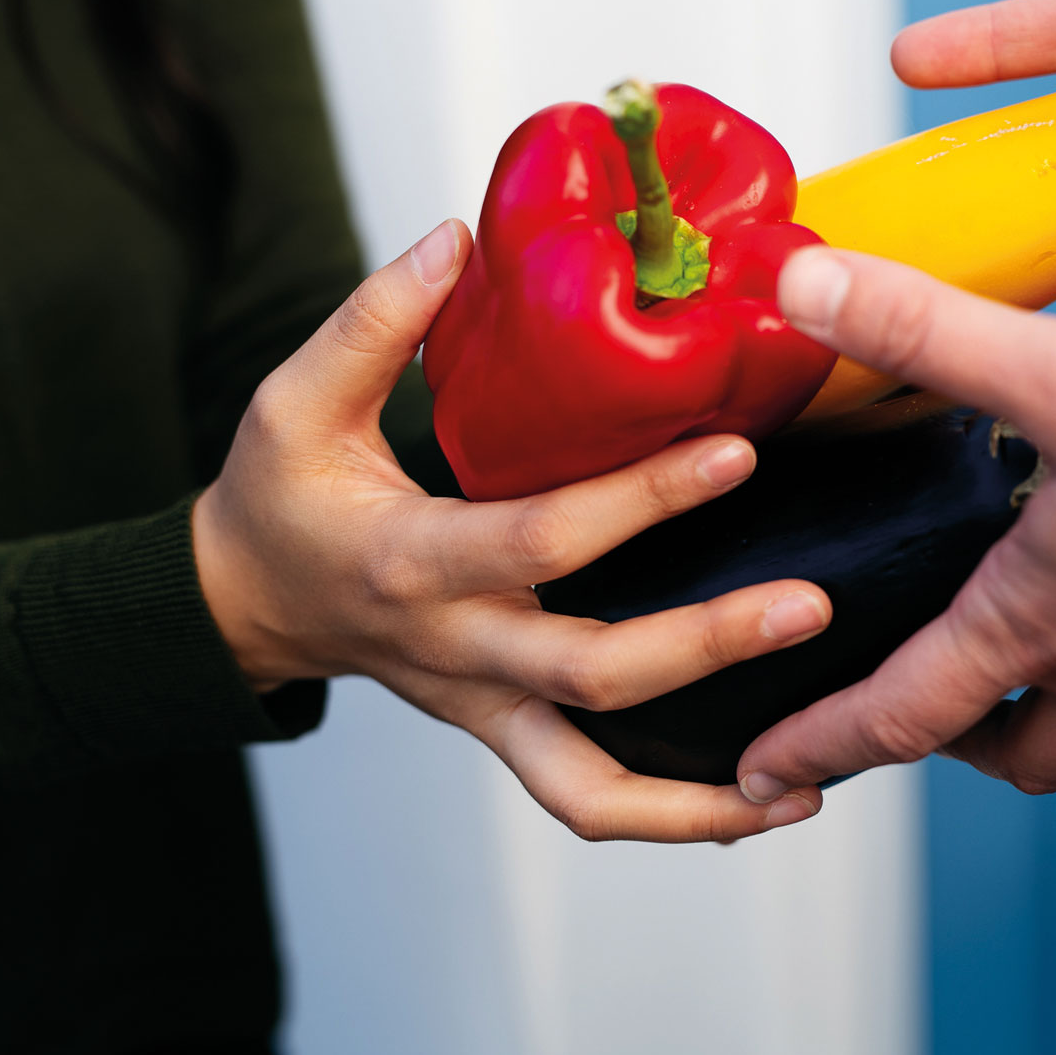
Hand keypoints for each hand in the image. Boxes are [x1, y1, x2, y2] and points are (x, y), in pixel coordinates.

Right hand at [192, 220, 829, 841]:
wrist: (245, 605)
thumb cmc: (278, 496)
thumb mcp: (292, 401)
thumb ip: (370, 323)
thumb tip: (451, 238)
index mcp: (409, 562)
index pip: (542, 541)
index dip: (642, 501)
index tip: (735, 451)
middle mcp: (456, 650)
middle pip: (591, 675)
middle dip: (705, 646)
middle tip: (809, 606)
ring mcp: (482, 705)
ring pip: (590, 789)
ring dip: (700, 801)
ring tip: (806, 788)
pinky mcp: (503, 728)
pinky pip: (587, 795)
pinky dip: (673, 816)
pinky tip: (763, 800)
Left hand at [735, 248, 1055, 799]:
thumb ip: (937, 333)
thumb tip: (805, 285)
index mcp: (1033, 626)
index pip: (896, 715)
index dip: (816, 745)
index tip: (760, 784)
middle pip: (1010, 748)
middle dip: (947, 738)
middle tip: (914, 709)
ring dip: (1049, 688)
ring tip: (1035, 624)